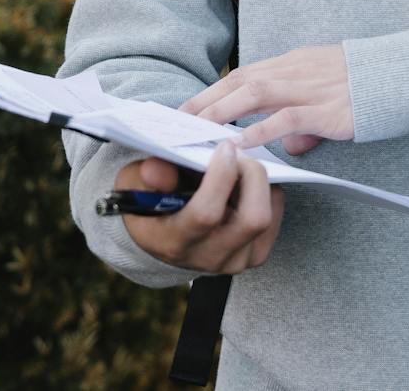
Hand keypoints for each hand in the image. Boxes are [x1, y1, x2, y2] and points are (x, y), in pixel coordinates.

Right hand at [117, 150, 283, 274]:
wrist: (160, 238)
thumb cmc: (148, 203)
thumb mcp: (133, 186)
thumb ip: (145, 177)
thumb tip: (157, 169)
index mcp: (175, 242)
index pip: (207, 214)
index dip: (221, 176)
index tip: (224, 147)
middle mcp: (208, 257)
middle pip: (253, 219)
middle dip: (253, 176)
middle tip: (241, 152)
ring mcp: (235, 260)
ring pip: (267, 218)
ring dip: (260, 182)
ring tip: (241, 164)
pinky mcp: (254, 255)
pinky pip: (275, 217)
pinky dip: (268, 192)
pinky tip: (247, 181)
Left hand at [183, 44, 354, 153]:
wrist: (405, 74)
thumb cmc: (371, 86)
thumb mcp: (331, 94)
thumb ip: (307, 120)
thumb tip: (293, 146)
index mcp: (296, 62)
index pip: (245, 72)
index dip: (215, 89)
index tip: (190, 106)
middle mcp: (297, 70)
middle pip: (240, 80)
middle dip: (207, 100)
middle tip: (177, 120)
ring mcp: (310, 87)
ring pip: (254, 93)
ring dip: (222, 112)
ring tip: (196, 131)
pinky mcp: (325, 108)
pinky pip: (284, 118)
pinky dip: (258, 131)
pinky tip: (239, 145)